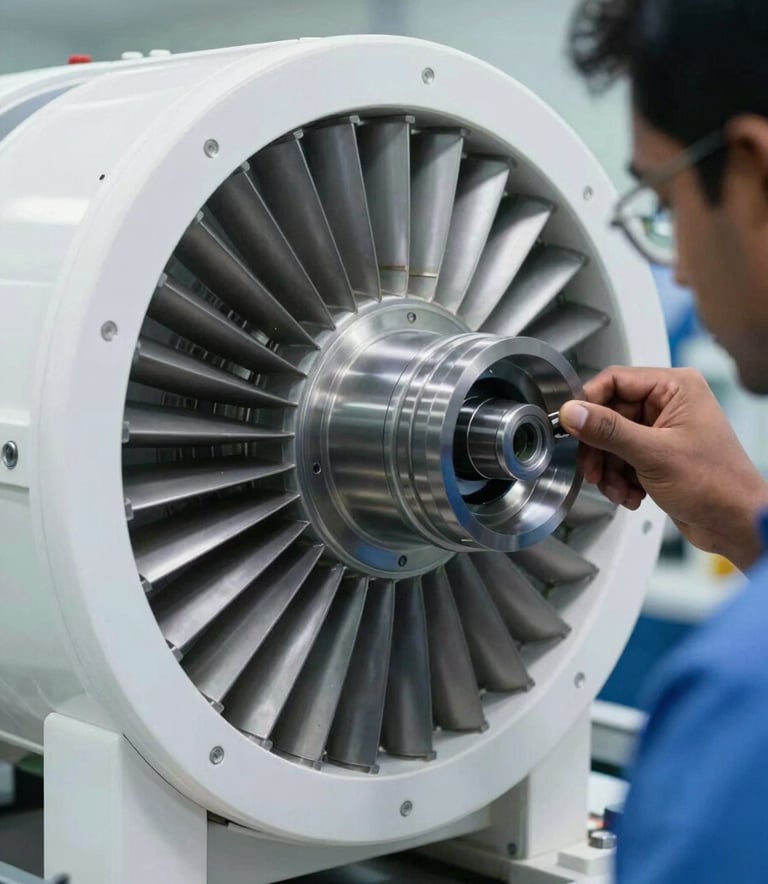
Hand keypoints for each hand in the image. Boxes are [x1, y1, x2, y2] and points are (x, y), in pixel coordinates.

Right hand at [559, 366, 767, 570]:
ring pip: (611, 440)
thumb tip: (573, 412)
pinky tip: (631, 494)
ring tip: (619, 489)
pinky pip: (621, 458)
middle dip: (600, 449)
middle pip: (608, 415)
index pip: (614, 380)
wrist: (736, 524)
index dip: (589, 404)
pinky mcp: (657, 453)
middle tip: (594, 470)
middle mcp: (668, 404)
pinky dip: (620, 479)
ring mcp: (662, 430)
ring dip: (609, 470)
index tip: (571, 425)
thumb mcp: (653, 454)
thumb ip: (608, 431)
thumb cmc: (716, 485)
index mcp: (675, 388)